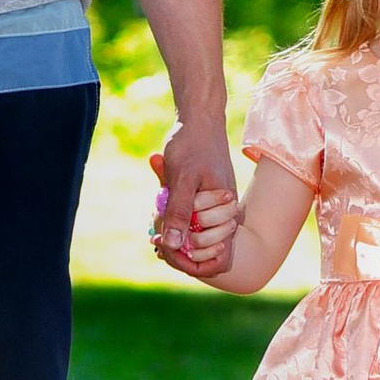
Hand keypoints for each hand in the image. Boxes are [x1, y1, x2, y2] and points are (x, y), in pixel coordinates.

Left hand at [151, 116, 237, 277]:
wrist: (199, 119)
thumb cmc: (191, 145)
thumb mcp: (181, 177)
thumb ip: (179, 212)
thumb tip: (173, 245)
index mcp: (225, 211)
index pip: (214, 260)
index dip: (186, 261)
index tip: (161, 246)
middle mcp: (225, 215)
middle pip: (201, 253)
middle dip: (175, 246)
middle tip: (154, 230)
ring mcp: (216, 209)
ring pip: (194, 241)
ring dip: (172, 235)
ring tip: (154, 218)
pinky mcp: (205, 204)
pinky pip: (190, 225)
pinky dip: (173, 223)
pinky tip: (158, 212)